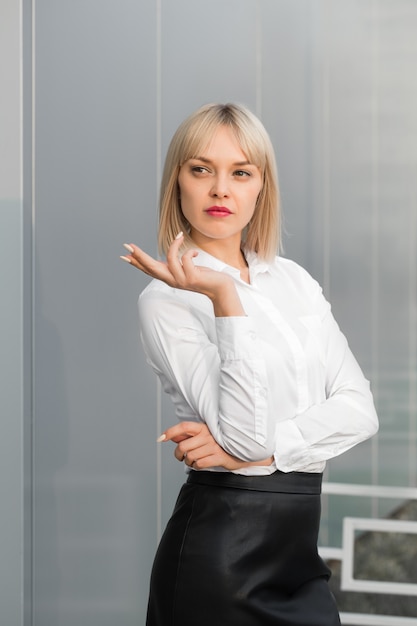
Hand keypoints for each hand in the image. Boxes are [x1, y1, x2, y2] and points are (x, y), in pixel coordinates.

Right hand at [120, 233, 233, 301]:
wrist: (219, 289)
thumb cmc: (203, 277)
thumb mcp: (185, 271)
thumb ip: (175, 266)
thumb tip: (166, 258)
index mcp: (169, 278)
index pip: (149, 269)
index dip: (136, 262)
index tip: (123, 255)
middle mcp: (172, 280)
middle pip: (151, 267)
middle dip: (139, 256)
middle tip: (128, 246)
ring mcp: (181, 279)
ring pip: (169, 259)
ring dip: (174, 245)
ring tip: (180, 236)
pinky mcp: (192, 277)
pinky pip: (185, 258)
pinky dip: (189, 251)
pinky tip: (195, 252)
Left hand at [158, 421, 273, 470]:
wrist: (241, 450)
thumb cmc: (220, 443)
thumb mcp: (205, 435)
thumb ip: (189, 435)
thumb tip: (173, 437)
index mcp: (203, 427)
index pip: (184, 427)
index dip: (171, 431)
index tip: (161, 438)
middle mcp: (208, 435)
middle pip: (183, 446)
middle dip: (178, 454)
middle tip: (181, 457)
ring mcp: (214, 446)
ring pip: (190, 457)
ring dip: (188, 462)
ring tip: (193, 461)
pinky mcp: (219, 457)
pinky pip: (200, 464)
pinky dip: (196, 467)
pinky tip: (200, 464)